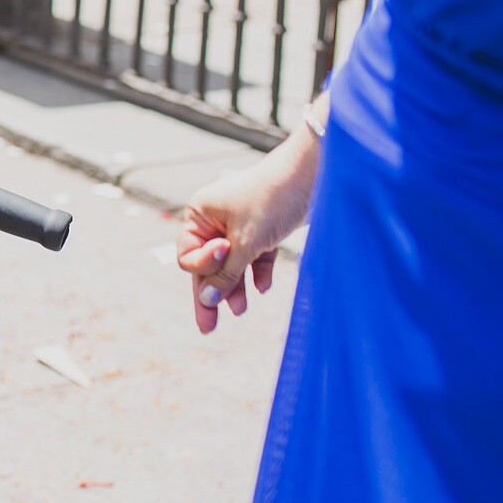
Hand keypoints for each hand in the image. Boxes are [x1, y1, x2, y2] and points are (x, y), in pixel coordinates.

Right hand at [176, 146, 316, 334]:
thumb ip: (224, 274)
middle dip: (212, 292)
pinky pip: (254, 257)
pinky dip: (258, 271)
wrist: (313, 174)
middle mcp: (215, 220)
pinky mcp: (264, 229)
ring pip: (232, 263)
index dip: (204, 265)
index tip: (228, 252)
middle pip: (208, 265)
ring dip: (236, 286)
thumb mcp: (245, 242)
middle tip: (208, 327)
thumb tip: (205, 300)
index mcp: (199, 215)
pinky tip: (263, 288)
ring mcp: (240, 225)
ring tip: (241, 310)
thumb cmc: (271, 200)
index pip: (189, 255)